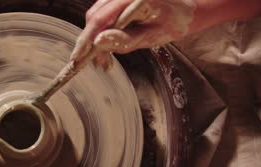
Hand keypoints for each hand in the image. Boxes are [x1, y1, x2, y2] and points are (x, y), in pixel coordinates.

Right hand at [72, 0, 196, 67]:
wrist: (182, 10)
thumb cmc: (173, 22)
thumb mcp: (153, 35)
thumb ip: (125, 39)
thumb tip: (98, 43)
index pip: (101, 20)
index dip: (87, 40)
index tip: (77, 59)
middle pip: (95, 17)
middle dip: (87, 43)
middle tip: (85, 65)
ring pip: (95, 16)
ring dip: (93, 40)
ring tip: (103, 62)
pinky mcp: (115, 0)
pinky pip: (101, 15)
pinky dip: (100, 34)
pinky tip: (105, 50)